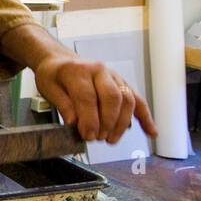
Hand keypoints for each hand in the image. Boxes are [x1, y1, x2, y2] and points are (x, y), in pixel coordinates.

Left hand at [34, 54, 157, 143]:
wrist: (61, 61)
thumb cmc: (54, 75)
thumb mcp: (48, 88)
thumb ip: (62, 105)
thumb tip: (74, 122)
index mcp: (79, 70)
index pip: (88, 96)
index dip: (89, 119)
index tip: (87, 136)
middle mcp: (99, 71)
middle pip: (112, 97)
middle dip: (107, 122)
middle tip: (98, 138)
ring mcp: (114, 76)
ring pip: (127, 99)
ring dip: (122, 123)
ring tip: (111, 139)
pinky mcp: (123, 84)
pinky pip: (138, 100)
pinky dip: (146, 117)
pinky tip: (151, 132)